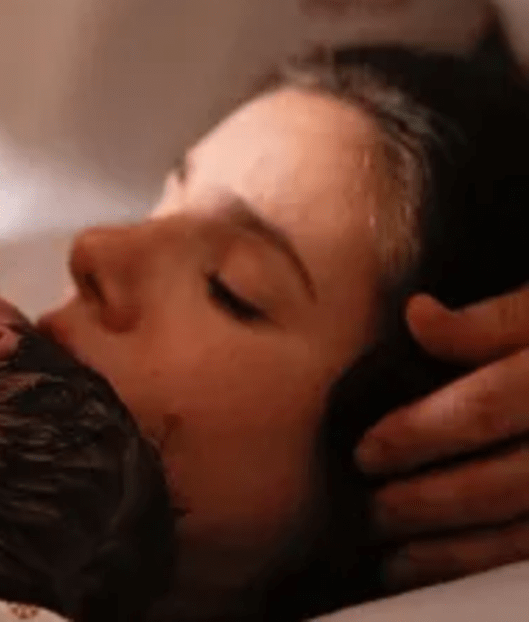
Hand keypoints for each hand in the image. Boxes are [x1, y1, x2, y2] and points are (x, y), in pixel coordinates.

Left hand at [356, 287, 528, 588]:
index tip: (366, 452)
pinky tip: (423, 566)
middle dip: (425, 500)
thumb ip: (488, 321)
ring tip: (387, 548)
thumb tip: (418, 315)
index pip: (486, 407)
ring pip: (518, 528)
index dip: (420, 433)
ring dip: (448, 547)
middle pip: (501, 482)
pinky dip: (472, 565)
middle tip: (367, 506)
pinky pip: (525, 554)